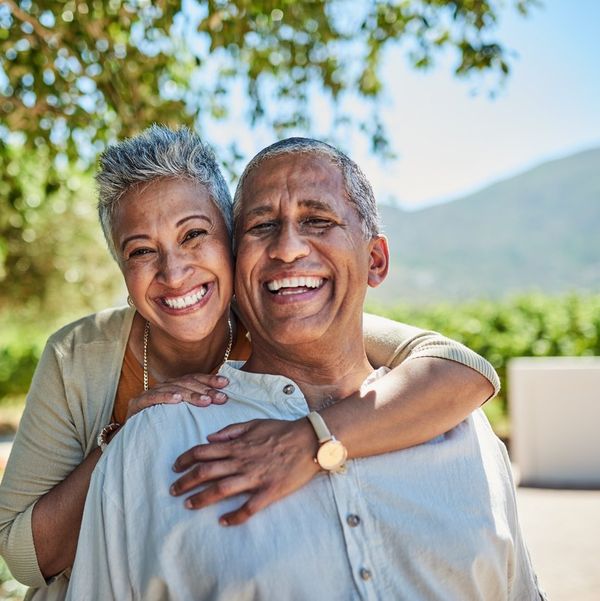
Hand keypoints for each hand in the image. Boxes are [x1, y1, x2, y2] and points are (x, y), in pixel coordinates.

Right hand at [125, 374, 228, 420]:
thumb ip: (198, 405)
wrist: (134, 439)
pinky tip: (176, 399)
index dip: (210, 380)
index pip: (195, 378)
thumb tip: (223, 399)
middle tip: (221, 398)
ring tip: (205, 401)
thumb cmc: (163, 427)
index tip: (226, 383)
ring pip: (173, 389)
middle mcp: (163, 386)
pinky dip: (165, 397)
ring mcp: (149, 393)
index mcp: (175, 385)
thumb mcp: (184, 415)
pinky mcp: (137, 404)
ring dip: (191, 394)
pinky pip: (152, 398)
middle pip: (187, 383)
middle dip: (206, 389)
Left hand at [170, 418, 319, 525]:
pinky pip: (249, 507)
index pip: (203, 451)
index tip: (175, 467)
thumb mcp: (254, 423)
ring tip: (188, 505)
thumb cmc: (282, 430)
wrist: (310, 440)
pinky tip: (223, 521)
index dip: (185, 459)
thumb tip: (209, 438)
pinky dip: (234, 516)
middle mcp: (242, 461)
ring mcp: (255, 477)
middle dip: (186, 481)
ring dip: (202, 498)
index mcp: (237, 445)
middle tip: (173, 491)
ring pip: (221, 489)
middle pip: (206, 472)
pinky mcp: (269, 491)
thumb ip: (231, 431)